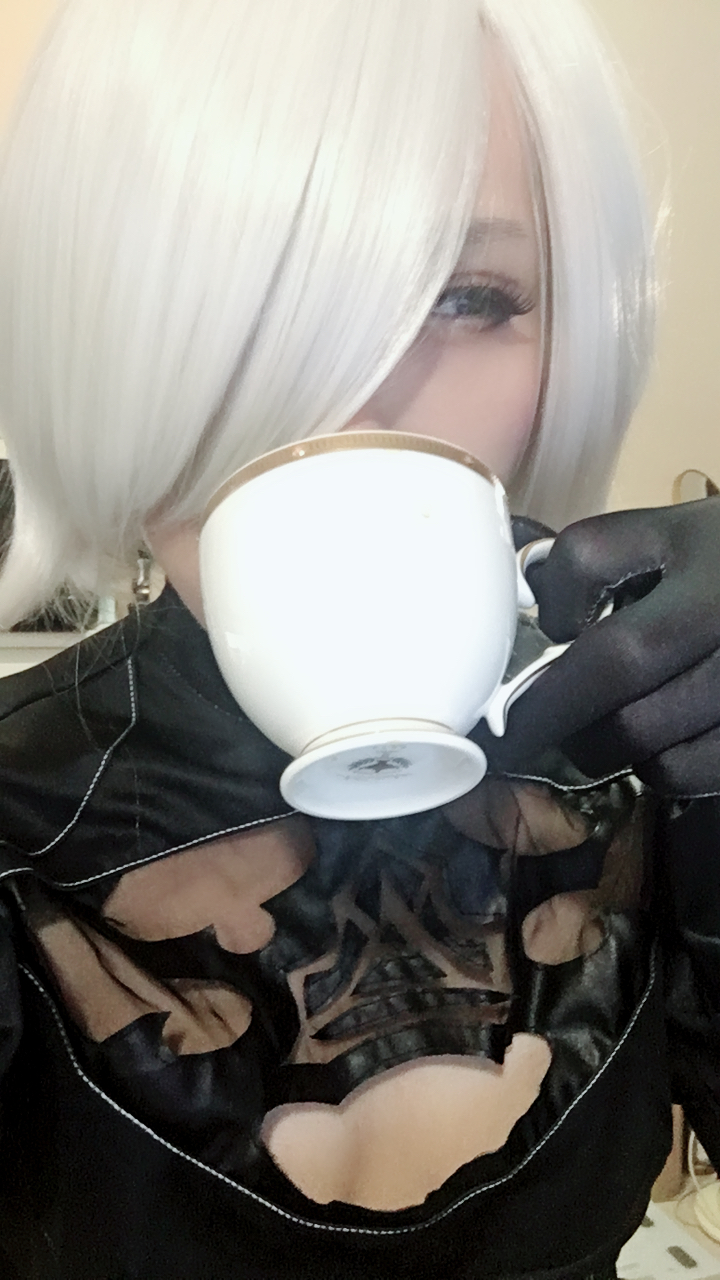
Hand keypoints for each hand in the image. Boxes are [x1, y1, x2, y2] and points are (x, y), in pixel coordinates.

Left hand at [487, 498, 719, 795]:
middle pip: (615, 663)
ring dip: (608, 744)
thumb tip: (551, 617)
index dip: (551, 601)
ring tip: (603, 735)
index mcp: (704, 536)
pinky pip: (691, 772)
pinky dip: (663, 769)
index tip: (547, 629)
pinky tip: (668, 747)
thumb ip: (629, 559)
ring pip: (647, 735)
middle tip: (527, 725)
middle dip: (554, 706)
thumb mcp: (702, 530)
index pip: (588, 555)